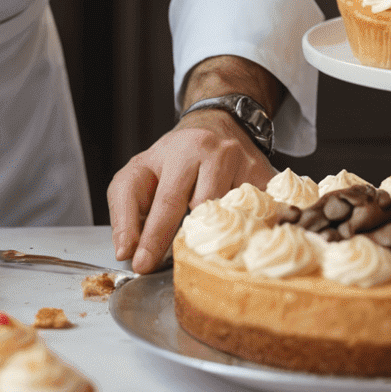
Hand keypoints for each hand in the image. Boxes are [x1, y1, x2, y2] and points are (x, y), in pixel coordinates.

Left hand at [106, 108, 272, 272]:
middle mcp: (210, 151)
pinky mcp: (265, 174)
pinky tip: (243, 238)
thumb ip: (126, 209)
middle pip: (201, 207)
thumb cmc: (175, 158)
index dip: (153, 237)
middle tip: (175, 267)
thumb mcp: (140, 173)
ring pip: (230, 213)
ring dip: (217, 234)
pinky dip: (250, 230)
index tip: (141, 264)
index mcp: (176, 152)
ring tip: (208, 245)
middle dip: (184, 241)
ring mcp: (241, 161)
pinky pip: (260, 213)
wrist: (218, 124)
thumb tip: (125, 249)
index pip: (165, 201)